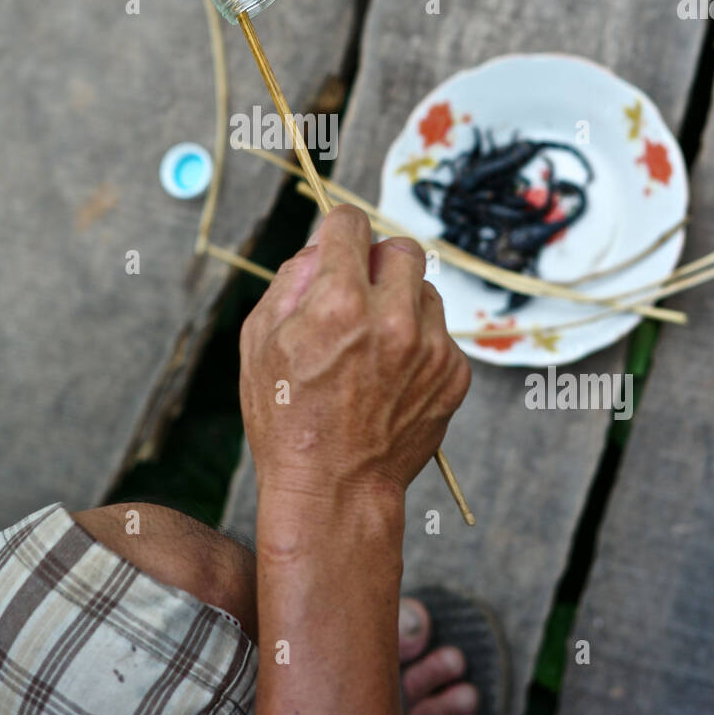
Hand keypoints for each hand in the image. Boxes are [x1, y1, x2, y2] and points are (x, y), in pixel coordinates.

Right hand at [239, 204, 470, 501]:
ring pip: (425, 290)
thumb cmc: (287, 419)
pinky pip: (439, 333)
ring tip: (371, 345)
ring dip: (400, 303)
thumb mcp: (260, 340)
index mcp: (339, 301)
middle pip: (401, 248)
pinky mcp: (453, 374)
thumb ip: (291, 279)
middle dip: (376, 262)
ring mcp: (430, 347)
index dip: (338, 229)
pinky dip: (417, 343)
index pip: (352, 223)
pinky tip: (389, 376)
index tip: (338, 240)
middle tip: (357, 293)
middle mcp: (393, 317)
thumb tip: (322, 246)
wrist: (333, 491)